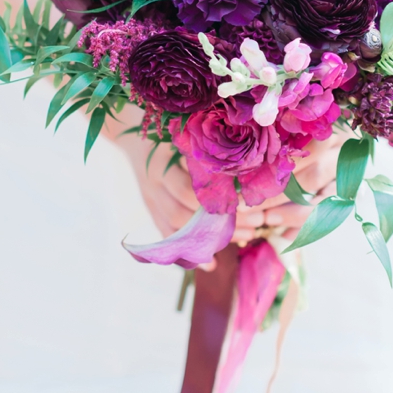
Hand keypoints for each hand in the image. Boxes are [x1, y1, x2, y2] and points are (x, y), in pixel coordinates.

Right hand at [114, 116, 340, 247]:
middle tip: (258, 224)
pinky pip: (167, 237)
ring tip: (245, 238)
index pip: (192, 189)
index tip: (251, 203)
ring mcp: (151, 199)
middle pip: (188, 212)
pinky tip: (210, 264)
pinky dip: (187, 254)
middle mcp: (155, 183)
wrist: (134, 135)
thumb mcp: (188, 130)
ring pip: (178, 227)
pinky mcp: (151, 210)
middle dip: (223, 222)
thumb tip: (254, 156)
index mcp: (165, 160)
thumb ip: (213, 145)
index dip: (222, 200)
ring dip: (211, 238)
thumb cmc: (170, 128)